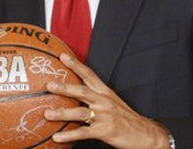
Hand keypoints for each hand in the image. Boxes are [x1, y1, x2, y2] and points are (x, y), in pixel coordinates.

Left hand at [44, 53, 169, 147]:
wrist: (145, 134)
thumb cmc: (126, 118)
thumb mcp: (112, 102)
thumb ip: (95, 96)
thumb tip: (73, 92)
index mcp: (105, 92)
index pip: (89, 75)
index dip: (76, 65)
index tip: (62, 56)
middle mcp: (104, 102)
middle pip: (82, 91)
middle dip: (64, 88)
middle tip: (49, 85)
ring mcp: (105, 116)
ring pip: (80, 112)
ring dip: (62, 113)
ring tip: (47, 114)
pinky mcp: (105, 131)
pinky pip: (83, 133)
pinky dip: (69, 135)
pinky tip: (57, 137)